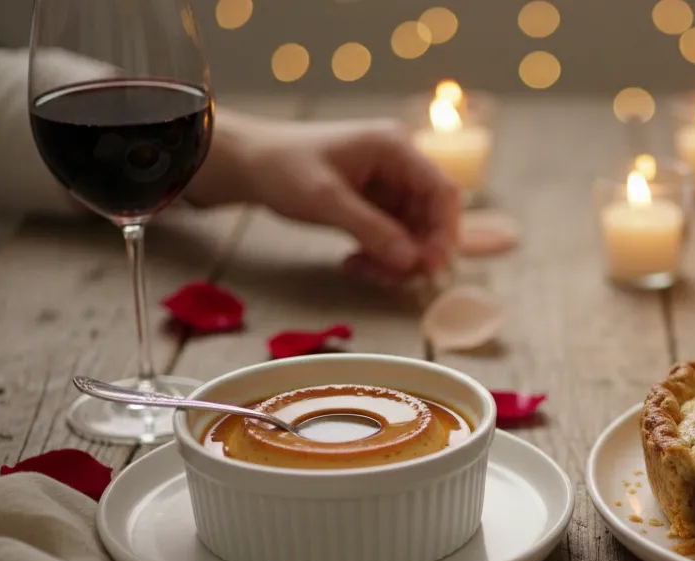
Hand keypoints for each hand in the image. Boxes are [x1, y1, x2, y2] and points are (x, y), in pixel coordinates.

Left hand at [187, 113, 460, 283]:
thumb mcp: (325, 199)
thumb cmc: (283, 168)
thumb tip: (411, 261)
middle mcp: (399, 164)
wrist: (249, 163)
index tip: (431, 266)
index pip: (442, 190)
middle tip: (392, 278)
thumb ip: (371, 229)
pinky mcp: (375, 203)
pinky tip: (354, 263)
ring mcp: (388, 184)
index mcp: (394, 148)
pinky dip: (380, 255)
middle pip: (431, 216)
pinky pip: (393, 236)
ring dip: (396, 259)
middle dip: (416, 251)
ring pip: (413, 232)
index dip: (445, 231)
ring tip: (363, 270)